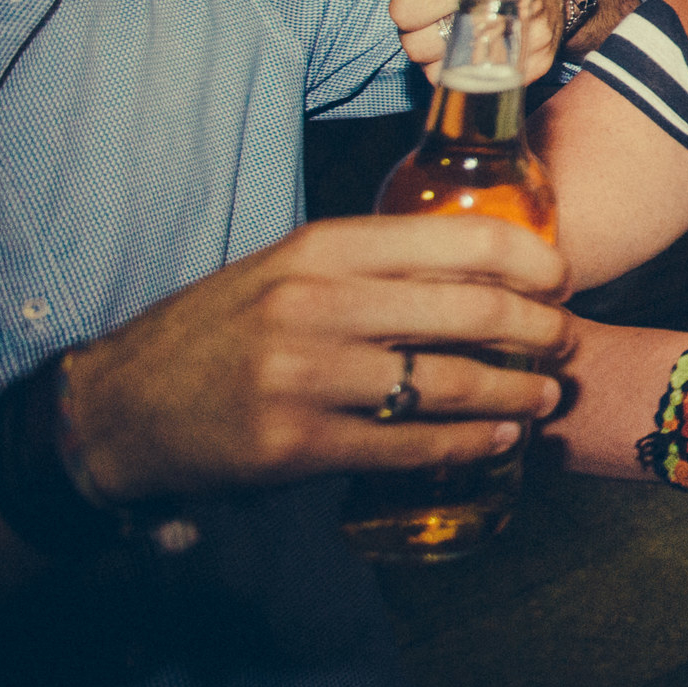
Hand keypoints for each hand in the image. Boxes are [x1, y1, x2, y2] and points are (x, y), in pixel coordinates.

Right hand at [56, 213, 576, 504]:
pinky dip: (467, 444)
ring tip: (546, 396)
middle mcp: (319, 303)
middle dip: (539, 329)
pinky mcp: (297, 443)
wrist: (118, 407)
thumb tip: (476, 269)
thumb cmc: (219, 331)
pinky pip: (409, 444)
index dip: (530, 261)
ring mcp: (306, 375)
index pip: (459, 242)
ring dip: (515, 393)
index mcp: (323, 248)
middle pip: (472, 312)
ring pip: (449, 383)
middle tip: (568, 340)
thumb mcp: (288, 269)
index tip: (563, 278)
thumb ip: (371, 265)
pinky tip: (498, 440)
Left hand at [391, 0, 565, 83]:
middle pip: (414, 42)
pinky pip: (459, 85)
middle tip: (446, 9)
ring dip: (438, 51)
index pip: (405, 6)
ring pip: (433, 67)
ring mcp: (517, 47)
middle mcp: (509, 10)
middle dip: (423, 26)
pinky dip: (459, 72)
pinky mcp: (522, 76)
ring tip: (460, 28)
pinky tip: (474, 49)